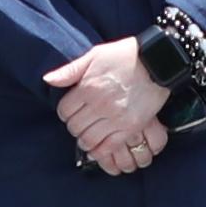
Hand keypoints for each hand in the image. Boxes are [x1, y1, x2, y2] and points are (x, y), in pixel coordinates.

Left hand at [44, 36, 176, 174]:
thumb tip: (48, 80)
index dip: (65, 112)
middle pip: (75, 127)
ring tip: (88, 134)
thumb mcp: (95, 55)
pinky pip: (108, 147)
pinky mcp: (130, 127)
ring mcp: (116, 118)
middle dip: (74, 126)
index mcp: (88, 87)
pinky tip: (97, 147)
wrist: (157, 62)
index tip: (71, 110)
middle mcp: (100, 105)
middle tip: (80, 122)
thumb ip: (70, 70)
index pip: (64, 111)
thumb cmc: (125, 55)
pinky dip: (99, 151)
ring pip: (88, 140)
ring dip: (84, 140)